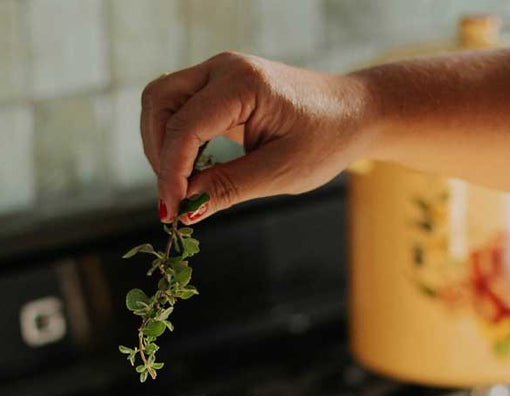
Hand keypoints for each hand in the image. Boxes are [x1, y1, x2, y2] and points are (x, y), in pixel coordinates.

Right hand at [140, 53, 375, 223]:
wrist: (351, 115)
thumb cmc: (325, 140)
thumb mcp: (279, 172)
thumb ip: (228, 188)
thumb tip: (186, 209)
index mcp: (243, 82)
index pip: (185, 126)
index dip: (172, 172)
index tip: (173, 212)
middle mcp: (223, 69)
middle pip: (159, 102)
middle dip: (158, 154)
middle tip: (175, 200)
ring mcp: (217, 76)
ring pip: (161, 105)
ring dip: (161, 148)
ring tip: (181, 191)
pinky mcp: (216, 91)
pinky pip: (178, 112)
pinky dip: (174, 145)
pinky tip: (189, 176)